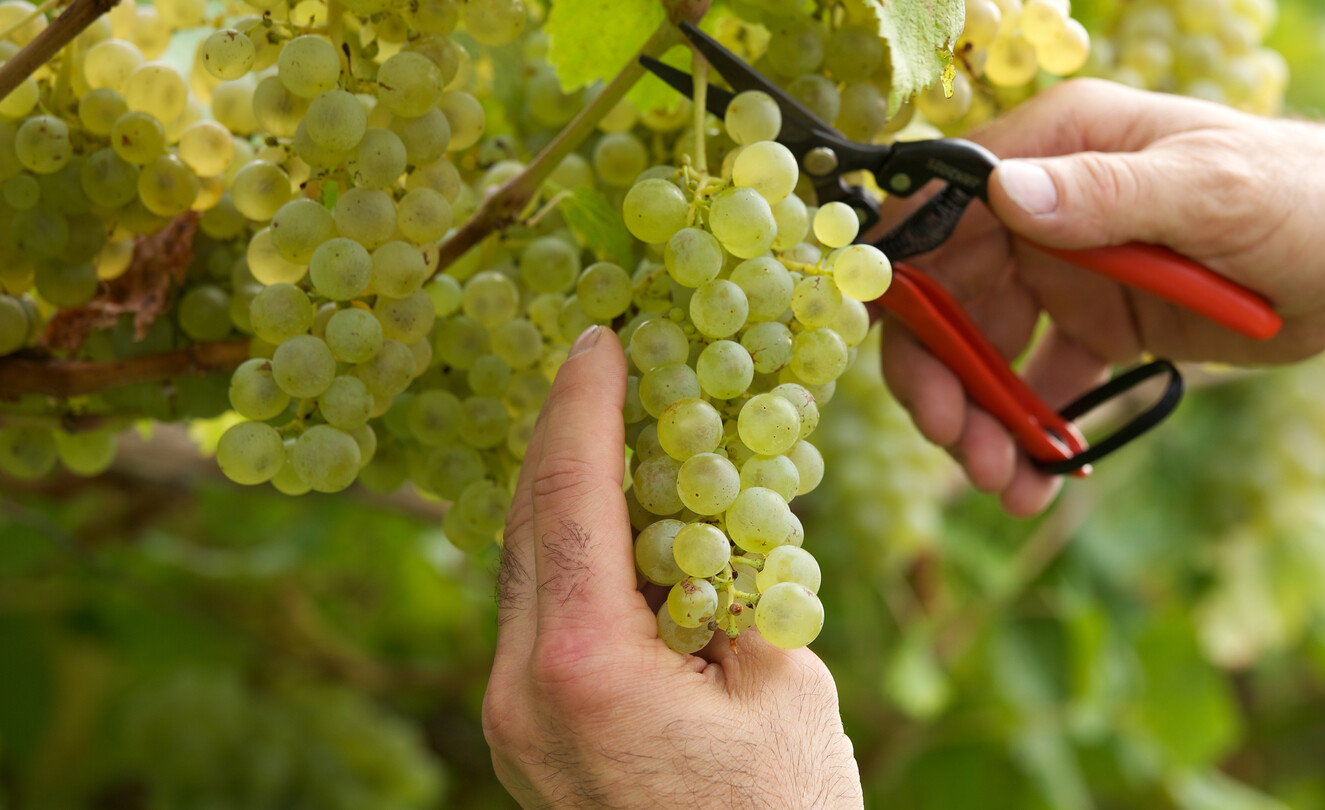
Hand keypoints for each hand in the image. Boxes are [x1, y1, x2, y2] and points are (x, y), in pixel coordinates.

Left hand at [481, 326, 862, 808]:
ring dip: (566, 499)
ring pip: (521, 572)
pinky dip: (570, 562)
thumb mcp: (783, 685)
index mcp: (583, 663)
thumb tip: (710, 515)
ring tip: (620, 441)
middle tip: (608, 371)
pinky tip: (621, 537)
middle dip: (564, 438)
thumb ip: (738, 585)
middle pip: (525, 524)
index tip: (598, 339)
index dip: (582, 405)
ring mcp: (511, 722)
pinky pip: (534, 620)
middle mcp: (519, 688)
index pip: (568, 495)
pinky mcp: (525, 742)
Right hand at [881, 79, 1324, 514]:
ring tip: (1004, 482)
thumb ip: (1109, 194)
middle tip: (957, 443)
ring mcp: (1068, 268)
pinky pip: (1040, 383)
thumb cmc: (1303, 197)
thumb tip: (1003, 195)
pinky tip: (1040, 480)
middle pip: (950, 291)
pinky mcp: (1097, 324)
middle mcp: (1049, 205)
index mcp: (1061, 145)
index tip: (907, 353)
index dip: (908, 276)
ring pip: (984, 348)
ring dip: (979, 417)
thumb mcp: (1211, 190)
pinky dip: (1030, 434)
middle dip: (941, 373)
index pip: (944, 203)